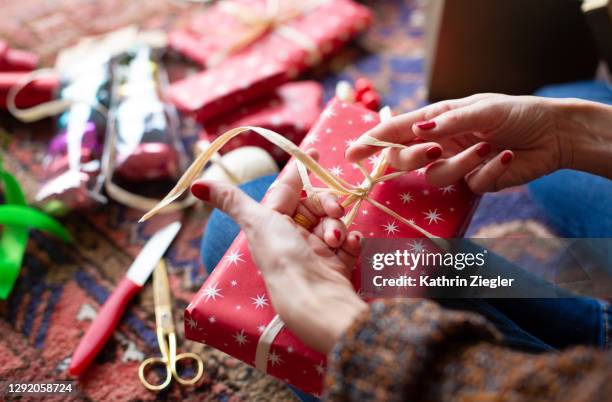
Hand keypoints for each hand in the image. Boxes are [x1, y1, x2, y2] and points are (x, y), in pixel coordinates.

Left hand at [191, 150, 367, 353]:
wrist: (313, 297)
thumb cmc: (281, 256)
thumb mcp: (255, 221)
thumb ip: (230, 199)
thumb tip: (195, 184)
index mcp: (273, 224)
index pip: (288, 190)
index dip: (299, 171)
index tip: (314, 152)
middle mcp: (294, 236)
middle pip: (316, 204)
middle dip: (326, 204)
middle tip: (333, 212)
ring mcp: (318, 251)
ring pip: (334, 221)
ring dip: (338, 225)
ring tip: (335, 240)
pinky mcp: (337, 264)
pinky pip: (349, 242)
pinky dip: (352, 241)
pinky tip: (349, 246)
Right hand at [347, 93, 611, 192]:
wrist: (553, 134)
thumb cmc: (516, 112)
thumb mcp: (482, 109)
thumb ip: (449, 122)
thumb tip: (418, 129)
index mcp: (436, 120)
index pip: (396, 132)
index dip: (372, 143)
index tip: (351, 155)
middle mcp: (439, 144)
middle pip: (405, 160)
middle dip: (413, 158)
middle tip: (433, 150)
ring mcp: (455, 165)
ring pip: (436, 177)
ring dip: (462, 163)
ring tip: (488, 147)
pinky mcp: (475, 183)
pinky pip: (470, 185)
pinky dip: (490, 171)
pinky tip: (507, 156)